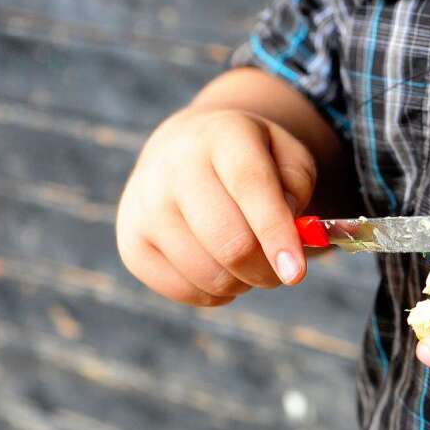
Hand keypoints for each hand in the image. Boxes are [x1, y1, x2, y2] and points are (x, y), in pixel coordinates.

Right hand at [116, 107, 315, 305]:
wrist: (185, 150)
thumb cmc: (250, 160)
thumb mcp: (287, 155)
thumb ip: (298, 187)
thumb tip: (288, 234)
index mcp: (223, 136)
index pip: (252, 188)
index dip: (277, 235)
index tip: (295, 274)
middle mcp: (175, 165)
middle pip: (230, 243)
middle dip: (267, 269)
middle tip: (279, 269)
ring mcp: (145, 205)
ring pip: (209, 274)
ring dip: (242, 281)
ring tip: (246, 259)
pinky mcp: (131, 243)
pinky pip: (183, 291)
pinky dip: (213, 293)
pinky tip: (219, 268)